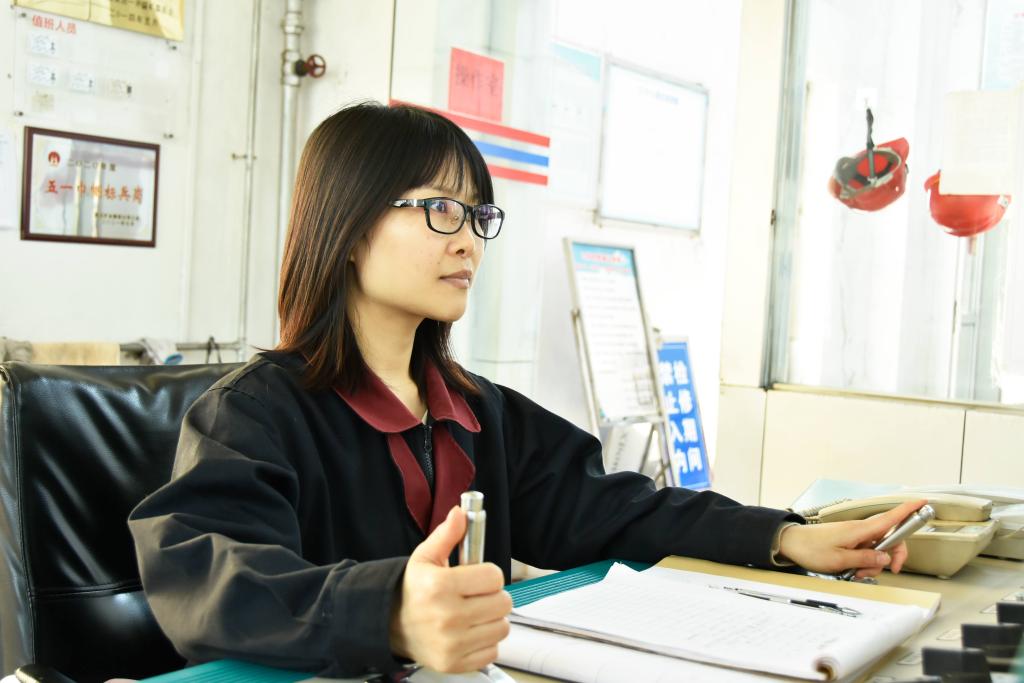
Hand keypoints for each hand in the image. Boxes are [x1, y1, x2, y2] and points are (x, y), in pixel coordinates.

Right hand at [390, 506, 511, 671]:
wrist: (391, 626)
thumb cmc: (413, 590)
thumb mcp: (425, 557)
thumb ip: (447, 534)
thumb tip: (461, 513)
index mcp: (440, 586)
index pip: (494, 577)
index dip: (489, 574)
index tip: (478, 577)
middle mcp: (447, 617)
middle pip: (502, 603)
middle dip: (493, 596)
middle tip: (477, 595)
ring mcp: (452, 644)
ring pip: (501, 627)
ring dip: (492, 619)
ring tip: (474, 614)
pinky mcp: (455, 663)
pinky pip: (492, 650)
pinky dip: (485, 642)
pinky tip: (469, 633)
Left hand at [778, 500, 926, 578]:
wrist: (791, 544)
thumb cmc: (811, 549)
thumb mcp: (840, 560)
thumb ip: (865, 558)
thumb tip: (886, 557)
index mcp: (860, 530)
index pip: (890, 517)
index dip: (908, 509)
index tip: (923, 502)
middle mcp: (860, 530)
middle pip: (890, 539)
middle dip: (893, 555)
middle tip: (890, 569)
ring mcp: (855, 536)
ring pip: (878, 549)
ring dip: (874, 563)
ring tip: (858, 572)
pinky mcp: (849, 541)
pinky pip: (866, 551)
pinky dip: (864, 562)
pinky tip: (854, 569)